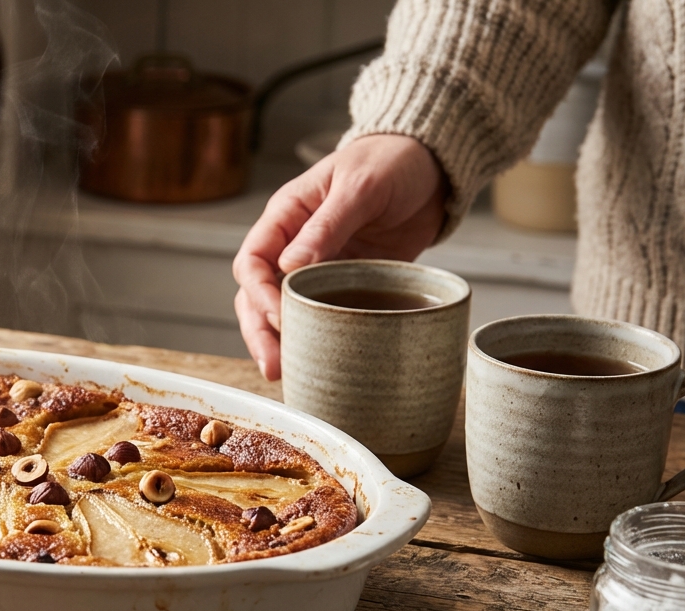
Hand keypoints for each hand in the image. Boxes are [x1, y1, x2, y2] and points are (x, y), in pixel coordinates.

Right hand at [232, 134, 446, 379]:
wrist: (431, 166)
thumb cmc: (389, 162)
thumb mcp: (359, 187)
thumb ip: (326, 225)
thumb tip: (288, 267)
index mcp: (286, 217)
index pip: (252, 261)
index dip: (258, 293)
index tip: (277, 317)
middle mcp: (293, 247)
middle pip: (256, 295)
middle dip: (259, 331)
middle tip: (273, 364)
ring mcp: (318, 269)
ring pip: (282, 311)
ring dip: (279, 341)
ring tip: (284, 373)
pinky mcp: (345, 285)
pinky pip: (321, 316)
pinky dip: (315, 339)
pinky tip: (316, 361)